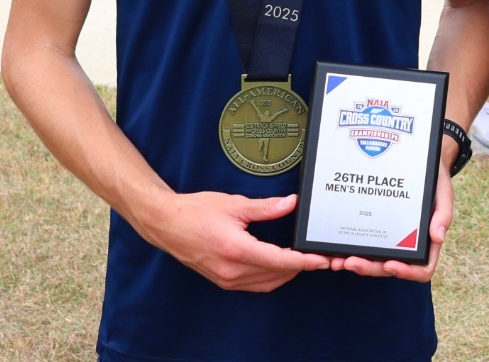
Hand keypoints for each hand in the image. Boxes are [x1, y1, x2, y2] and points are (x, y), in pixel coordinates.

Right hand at [130, 191, 329, 291]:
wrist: (166, 224)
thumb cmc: (195, 211)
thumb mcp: (234, 204)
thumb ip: (266, 207)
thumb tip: (291, 204)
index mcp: (236, 249)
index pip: (279, 261)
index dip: (304, 262)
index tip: (322, 260)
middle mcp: (231, 270)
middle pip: (276, 274)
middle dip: (300, 267)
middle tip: (317, 257)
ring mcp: (226, 279)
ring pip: (267, 283)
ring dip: (286, 274)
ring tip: (302, 261)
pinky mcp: (222, 280)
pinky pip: (254, 285)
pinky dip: (270, 278)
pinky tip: (278, 266)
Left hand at [331, 156, 454, 281]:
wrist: (419, 162)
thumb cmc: (435, 180)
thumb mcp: (443, 192)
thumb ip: (443, 215)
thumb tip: (438, 238)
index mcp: (426, 241)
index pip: (421, 269)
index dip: (406, 272)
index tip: (390, 264)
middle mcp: (407, 244)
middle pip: (389, 267)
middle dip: (369, 268)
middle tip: (350, 262)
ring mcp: (390, 239)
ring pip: (374, 260)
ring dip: (356, 263)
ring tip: (337, 260)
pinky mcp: (376, 229)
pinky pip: (363, 243)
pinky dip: (349, 248)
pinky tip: (335, 247)